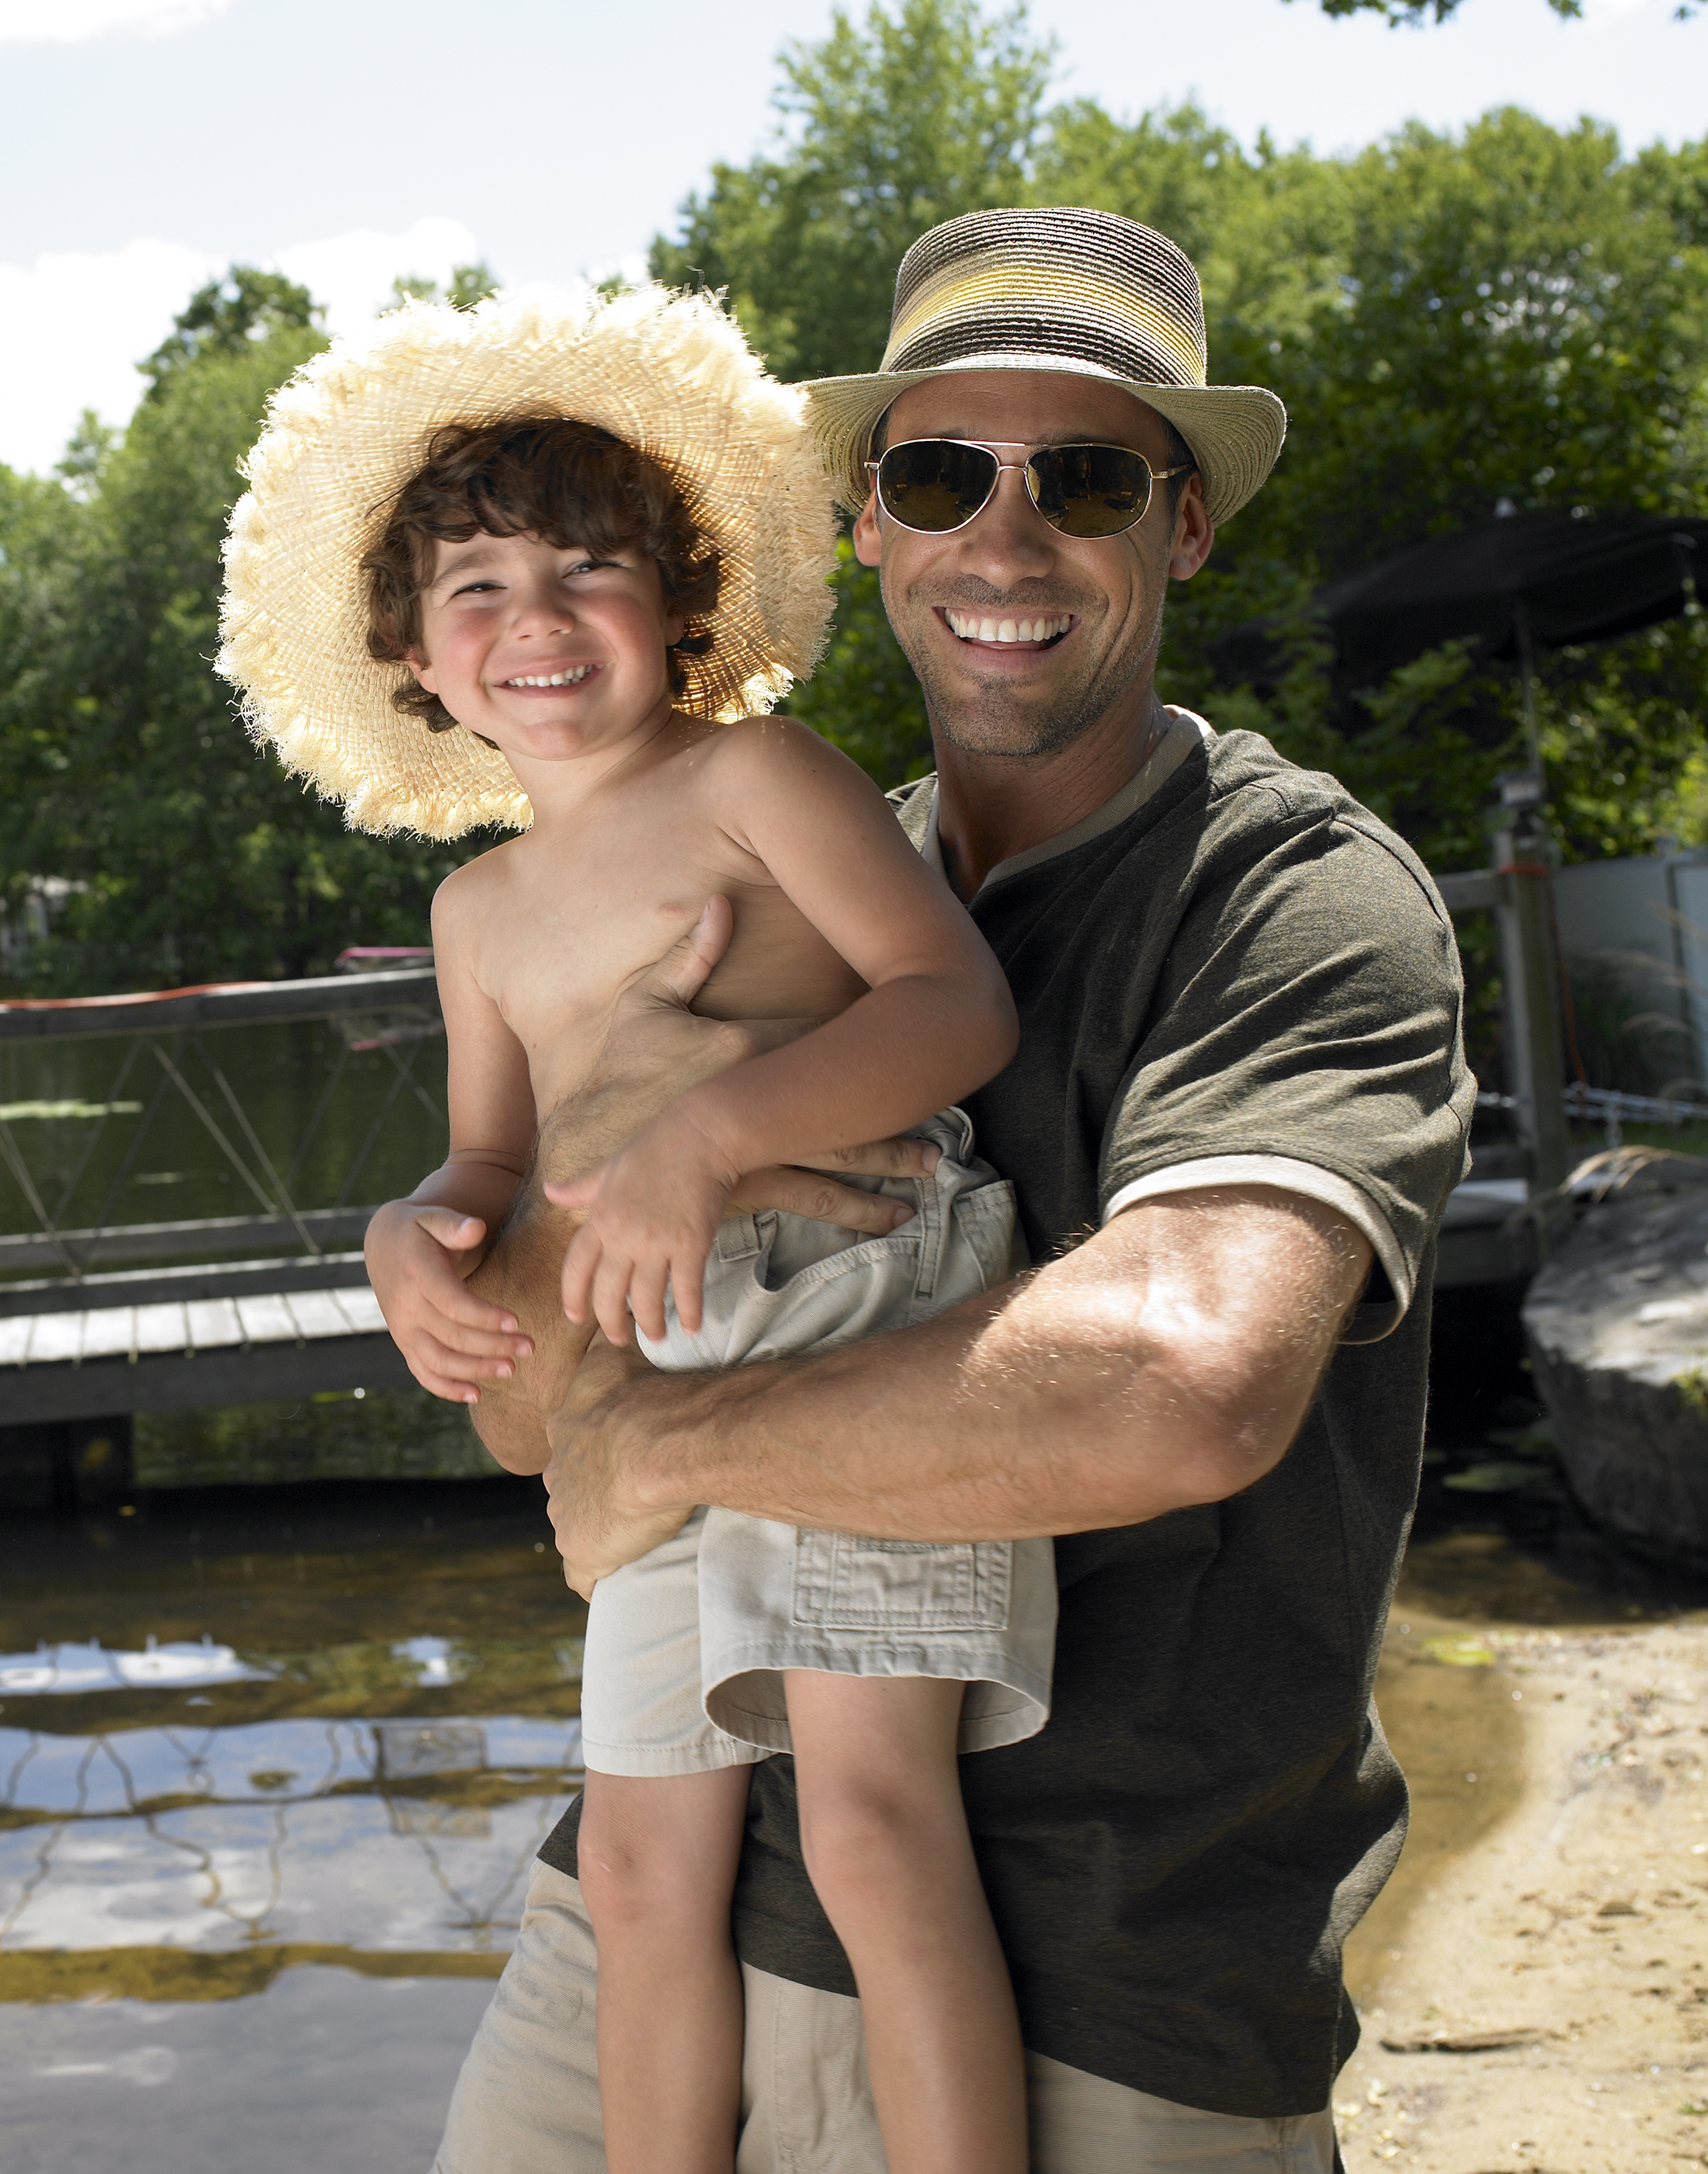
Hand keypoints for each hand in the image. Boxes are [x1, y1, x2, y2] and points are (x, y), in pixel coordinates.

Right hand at [364, 1199, 532, 1403]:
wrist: (385, 1247)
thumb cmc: (421, 1230)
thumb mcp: (434, 1217)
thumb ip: (454, 1224)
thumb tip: (475, 1228)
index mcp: (417, 1274)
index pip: (452, 1303)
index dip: (484, 1316)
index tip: (517, 1321)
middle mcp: (406, 1307)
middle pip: (452, 1336)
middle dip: (492, 1346)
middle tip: (529, 1347)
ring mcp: (403, 1329)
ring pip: (439, 1360)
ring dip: (475, 1370)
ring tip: (511, 1370)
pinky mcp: (405, 1343)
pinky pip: (422, 1373)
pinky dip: (447, 1388)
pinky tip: (476, 1394)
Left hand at [544, 1335, 691, 1597]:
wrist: (656, 1441)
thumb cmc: (644, 1392)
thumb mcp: (619, 1351)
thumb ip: (612, 1336)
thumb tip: (612, 1313)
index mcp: (567, 1428)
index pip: (569, 1441)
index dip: (593, 1447)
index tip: (615, 1450)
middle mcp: (557, 1472)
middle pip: (565, 1485)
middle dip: (588, 1489)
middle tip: (625, 1490)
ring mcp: (567, 1514)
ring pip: (572, 1525)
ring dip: (595, 1529)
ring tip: (628, 1531)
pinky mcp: (582, 1550)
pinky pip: (581, 1574)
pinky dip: (592, 1576)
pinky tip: (606, 1577)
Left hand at [555, 1105, 736, 1344]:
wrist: (700, 1135)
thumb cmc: (655, 1147)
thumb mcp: (608, 1168)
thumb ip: (579, 1188)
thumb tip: (549, 1191)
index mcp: (600, 1219)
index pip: (576, 1268)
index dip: (573, 1297)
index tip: (575, 1317)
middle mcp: (623, 1236)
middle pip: (609, 1293)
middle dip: (611, 1323)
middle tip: (617, 1339)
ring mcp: (657, 1243)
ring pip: (646, 1298)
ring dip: (650, 1325)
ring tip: (654, 1338)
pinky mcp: (691, 1244)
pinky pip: (687, 1289)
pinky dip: (690, 1312)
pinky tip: (692, 1328)